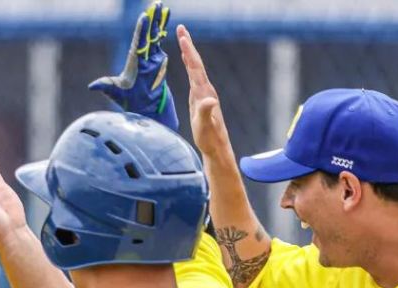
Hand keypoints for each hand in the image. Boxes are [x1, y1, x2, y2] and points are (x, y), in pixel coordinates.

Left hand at [89, 1, 178, 130]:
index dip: (141, 29)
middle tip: (156, 4)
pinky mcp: (160, 62)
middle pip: (147, 34)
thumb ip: (105, 86)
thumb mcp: (115, 92)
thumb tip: (92, 86)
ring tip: (163, 8)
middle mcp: (142, 57)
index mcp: (133, 60)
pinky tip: (167, 22)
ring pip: (155, 36)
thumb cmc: (129, 101)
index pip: (138, 41)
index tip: (144, 16)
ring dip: (159, 22)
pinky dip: (164, 32)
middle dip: (152, 19)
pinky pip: (162, 44)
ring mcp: (151, 58)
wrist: (143, 109)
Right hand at [177, 24, 230, 155]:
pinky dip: (190, 66)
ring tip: (183, 40)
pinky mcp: (200, 99)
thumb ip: (207, 113)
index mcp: (204, 93)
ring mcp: (203, 94)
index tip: (182, 37)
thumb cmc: (209, 139)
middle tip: (181, 29)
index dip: (189, 52)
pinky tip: (187, 62)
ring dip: (189, 53)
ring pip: (195, 69)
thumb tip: (209, 101)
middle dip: (188, 46)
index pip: (195, 68)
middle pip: (196, 63)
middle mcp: (205, 90)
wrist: (216, 148)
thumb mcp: (205, 127)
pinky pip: (194, 77)